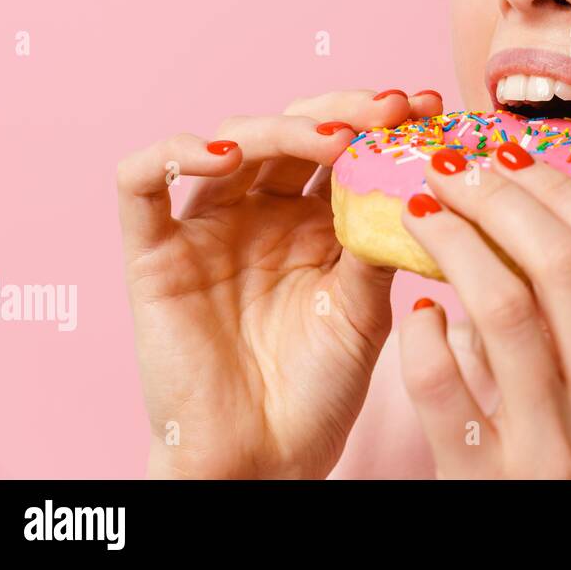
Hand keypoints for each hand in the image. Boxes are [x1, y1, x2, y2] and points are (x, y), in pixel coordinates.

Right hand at [117, 87, 440, 477]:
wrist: (264, 462)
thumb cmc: (320, 390)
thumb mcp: (367, 306)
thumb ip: (379, 239)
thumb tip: (419, 170)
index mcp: (315, 220)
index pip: (344, 146)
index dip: (381, 122)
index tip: (430, 107)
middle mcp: (261, 212)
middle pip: (292, 131)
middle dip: (344, 112)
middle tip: (391, 108)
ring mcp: (207, 228)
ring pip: (231, 141)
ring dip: (281, 126)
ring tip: (334, 138)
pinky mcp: (154, 255)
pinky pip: (141, 185)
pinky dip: (175, 154)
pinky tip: (227, 155)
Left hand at [397, 143, 570, 477]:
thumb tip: (539, 224)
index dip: (568, 193)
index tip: (518, 153)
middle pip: (568, 270)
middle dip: (505, 198)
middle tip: (457, 162)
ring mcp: (558, 464)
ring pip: (503, 312)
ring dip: (457, 244)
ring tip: (423, 210)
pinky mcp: (486, 488)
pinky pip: (442, 389)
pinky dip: (422, 338)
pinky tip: (416, 313)